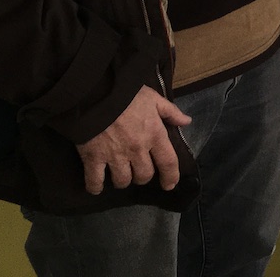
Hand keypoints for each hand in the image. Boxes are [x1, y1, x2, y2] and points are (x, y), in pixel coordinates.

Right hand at [76, 86, 191, 194]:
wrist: (95, 92)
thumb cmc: (127, 94)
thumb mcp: (153, 98)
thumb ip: (171, 112)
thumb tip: (187, 122)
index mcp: (154, 135)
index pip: (168, 162)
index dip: (171, 177)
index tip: (169, 185)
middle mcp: (137, 150)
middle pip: (144, 176)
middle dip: (142, 176)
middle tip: (137, 170)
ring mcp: (115, 156)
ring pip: (122, 181)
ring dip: (122, 180)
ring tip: (119, 173)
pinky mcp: (93, 158)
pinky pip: (95, 182)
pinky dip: (95, 187)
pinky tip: (96, 186)